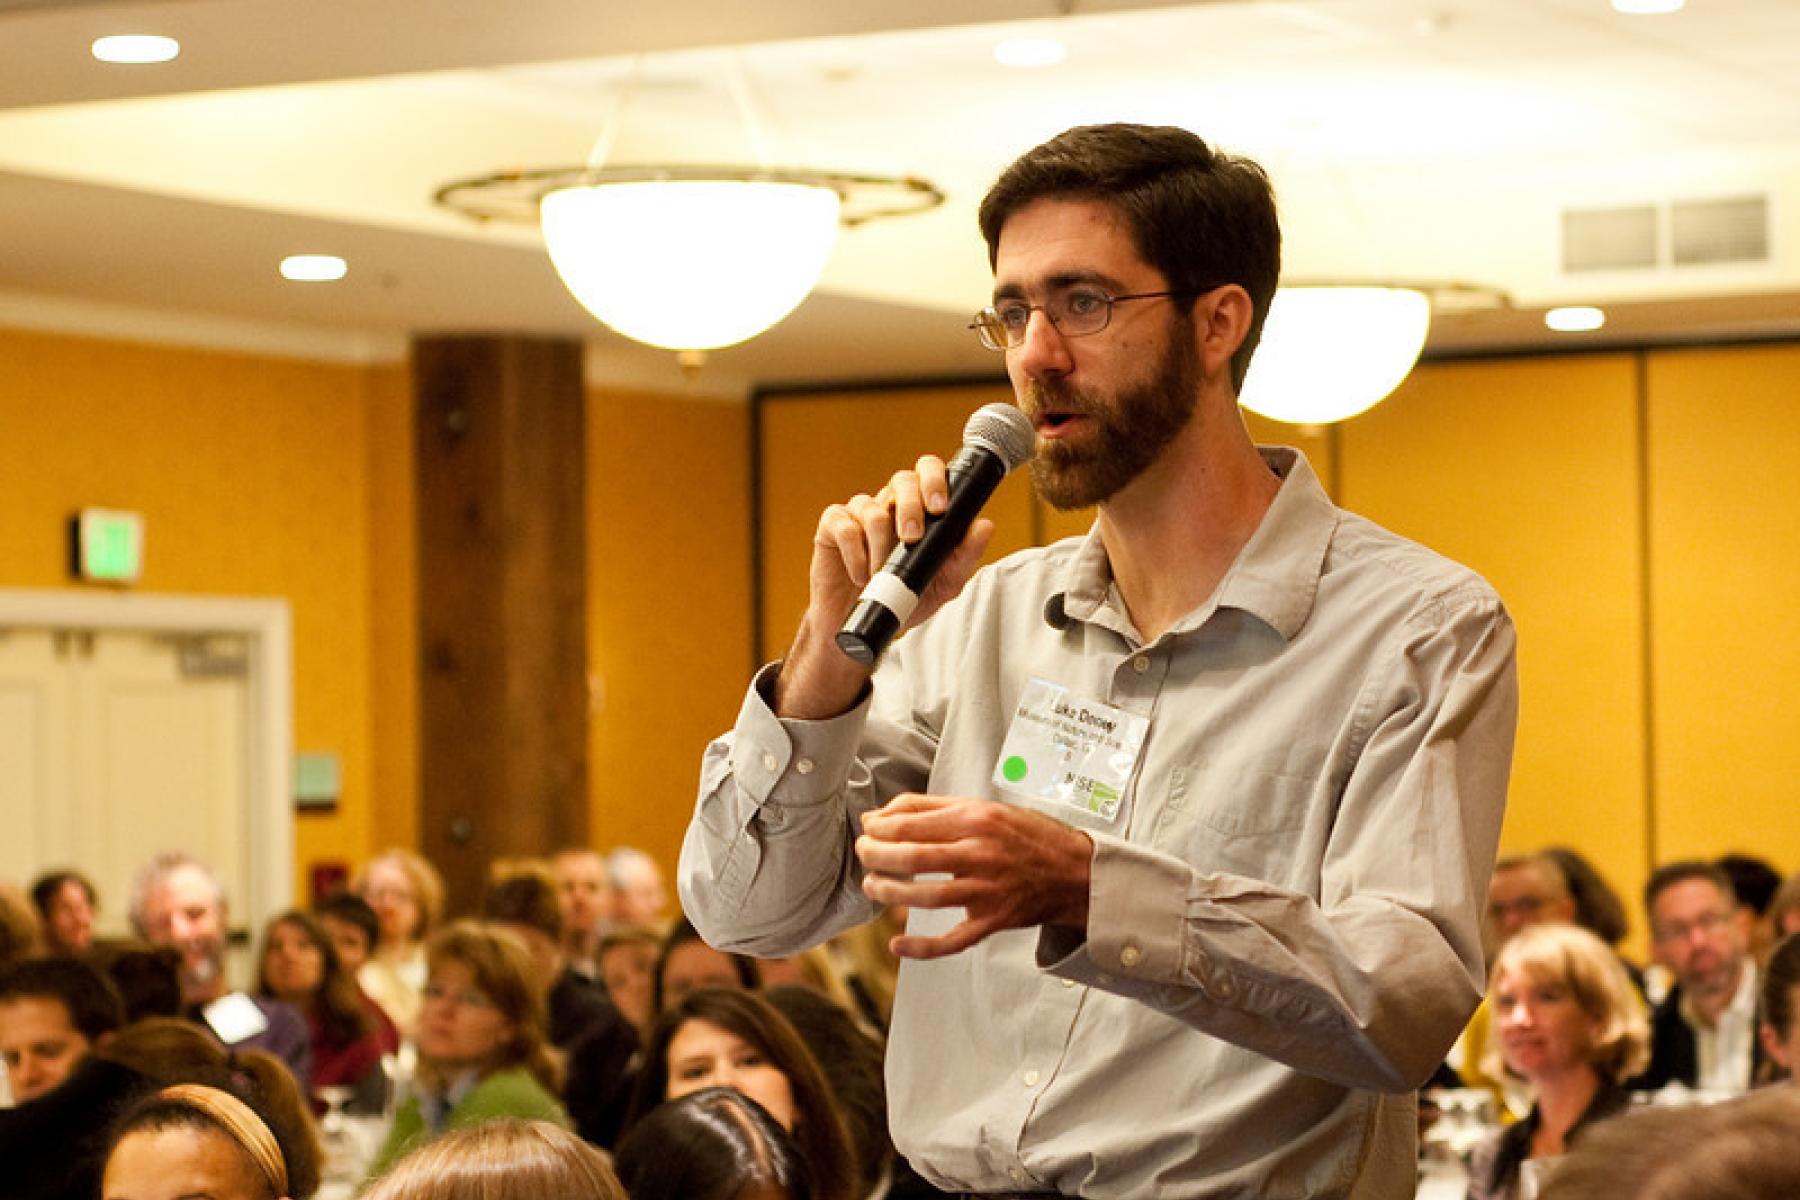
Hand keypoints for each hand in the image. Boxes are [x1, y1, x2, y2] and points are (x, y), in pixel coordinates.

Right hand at [774, 458, 993, 718]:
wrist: (862, 626)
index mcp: (919, 509)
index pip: (928, 472)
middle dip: (910, 507)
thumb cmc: (902, 600)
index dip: (935, 480)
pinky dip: (855, 555)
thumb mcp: (944, 585)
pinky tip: (860, 576)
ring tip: (881, 577)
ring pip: (873, 509)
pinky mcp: (832, 527)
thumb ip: (965, 557)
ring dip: (880, 548)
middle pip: (902, 480)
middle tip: (911, 539)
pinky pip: (845, 527)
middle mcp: (889, 504)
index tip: (940, 508)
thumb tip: (985, 526)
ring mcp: (859, 513)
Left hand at [855, 794, 1091, 958]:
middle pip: (913, 857)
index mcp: (976, 820)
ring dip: (889, 893)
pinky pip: (953, 940)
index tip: (867, 828)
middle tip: (864, 854)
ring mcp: (987, 891)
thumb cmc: (1027, 835)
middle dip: (876, 856)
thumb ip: (932, 807)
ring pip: (926, 897)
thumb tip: (882, 813)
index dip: (879, 827)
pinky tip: (897, 945)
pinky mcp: (993, 921)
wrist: (1075, 870)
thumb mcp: (984, 807)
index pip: (911, 823)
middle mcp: (981, 854)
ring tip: (873, 886)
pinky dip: (922, 948)